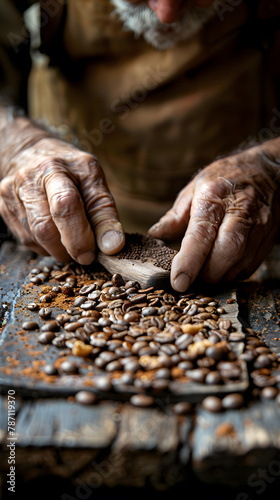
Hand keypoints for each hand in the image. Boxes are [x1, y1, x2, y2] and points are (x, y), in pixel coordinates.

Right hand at [0, 136, 124, 263]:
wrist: (30, 154)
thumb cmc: (69, 170)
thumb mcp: (93, 180)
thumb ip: (104, 212)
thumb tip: (112, 246)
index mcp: (56, 167)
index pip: (66, 205)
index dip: (80, 235)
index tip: (94, 252)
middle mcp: (28, 179)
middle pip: (45, 228)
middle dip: (70, 248)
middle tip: (86, 254)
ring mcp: (11, 195)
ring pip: (36, 238)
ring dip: (59, 250)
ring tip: (72, 240)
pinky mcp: (4, 209)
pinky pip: (28, 240)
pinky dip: (46, 246)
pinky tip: (55, 234)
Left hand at [149, 143, 279, 290]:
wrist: (266, 171)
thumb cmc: (224, 180)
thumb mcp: (194, 189)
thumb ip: (175, 216)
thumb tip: (155, 236)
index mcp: (214, 197)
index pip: (201, 234)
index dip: (189, 261)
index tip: (179, 281)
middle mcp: (240, 212)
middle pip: (226, 253)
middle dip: (207, 274)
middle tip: (191, 278)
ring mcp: (258, 226)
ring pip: (240, 264)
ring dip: (219, 276)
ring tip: (204, 273)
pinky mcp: (267, 240)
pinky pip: (249, 267)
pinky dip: (232, 274)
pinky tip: (221, 268)